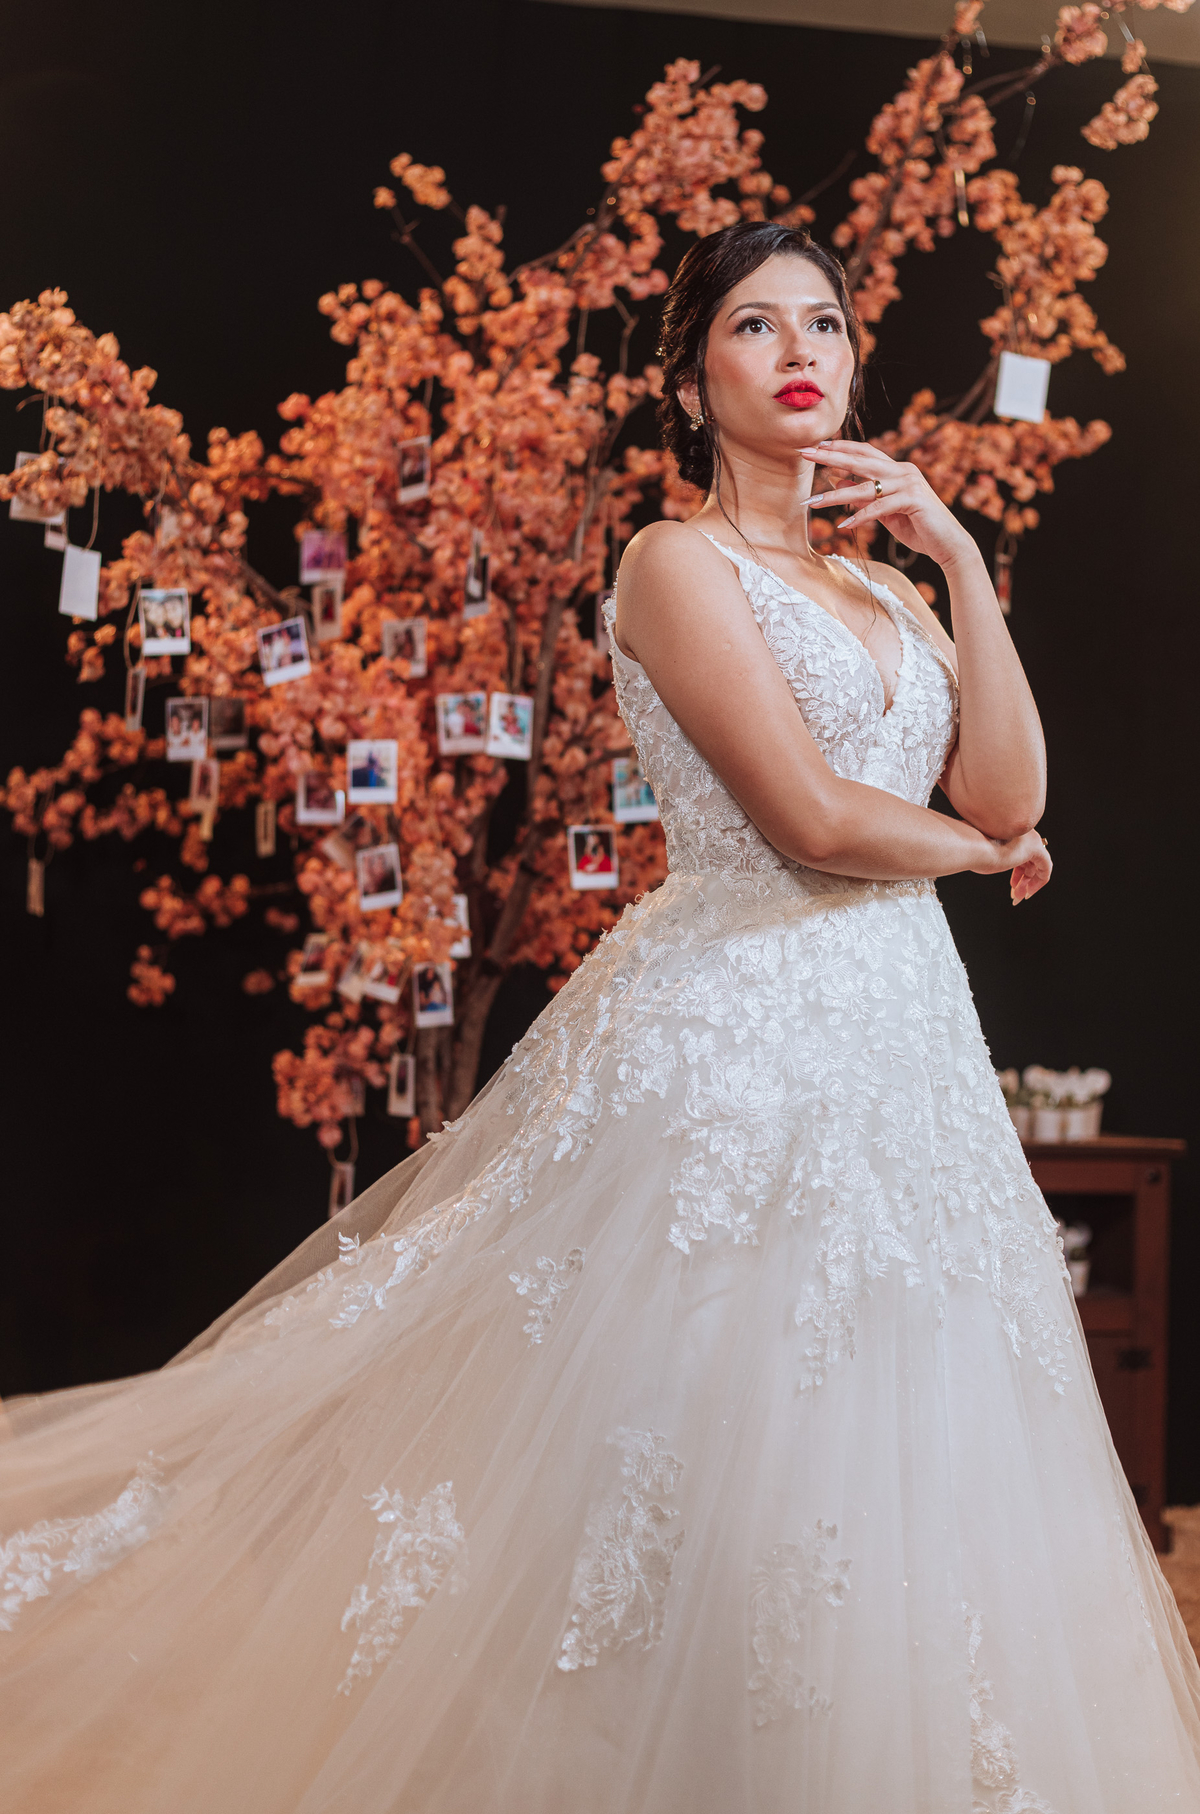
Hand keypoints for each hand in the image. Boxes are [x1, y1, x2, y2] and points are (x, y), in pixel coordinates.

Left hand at [802, 439, 977, 570]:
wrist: (948, 544)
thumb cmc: (917, 528)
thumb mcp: (884, 512)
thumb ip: (863, 497)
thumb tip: (835, 483)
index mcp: (898, 469)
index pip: (865, 452)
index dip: (841, 447)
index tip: (816, 447)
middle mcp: (904, 471)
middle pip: (861, 461)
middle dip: (830, 457)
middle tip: (805, 454)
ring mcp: (910, 484)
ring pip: (866, 487)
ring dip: (836, 495)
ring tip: (813, 502)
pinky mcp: (913, 500)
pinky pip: (879, 508)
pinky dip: (860, 516)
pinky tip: (843, 525)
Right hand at [970, 828, 1052, 903]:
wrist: (972, 847)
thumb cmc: (972, 851)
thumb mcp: (986, 853)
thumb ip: (994, 855)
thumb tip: (990, 860)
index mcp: (1012, 831)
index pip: (1021, 853)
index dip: (1018, 872)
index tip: (1012, 885)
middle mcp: (1024, 832)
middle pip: (1030, 861)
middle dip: (1023, 880)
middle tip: (1015, 895)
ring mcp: (1031, 839)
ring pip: (1037, 866)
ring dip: (1028, 884)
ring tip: (1017, 897)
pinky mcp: (1037, 849)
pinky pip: (1045, 868)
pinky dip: (1039, 882)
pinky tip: (1029, 892)